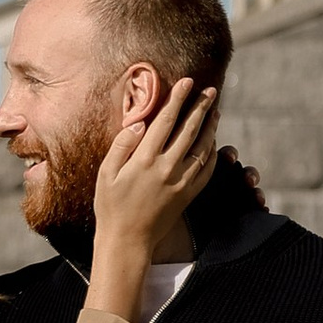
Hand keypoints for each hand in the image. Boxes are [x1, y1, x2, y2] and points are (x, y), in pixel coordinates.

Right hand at [91, 79, 217, 259]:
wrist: (128, 240)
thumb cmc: (111, 206)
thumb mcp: (106, 172)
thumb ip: (122, 144)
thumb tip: (139, 122)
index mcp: (145, 159)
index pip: (166, 120)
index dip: (178, 99)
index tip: (187, 82)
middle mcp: (167, 168)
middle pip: (190, 130)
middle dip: (201, 107)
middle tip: (210, 90)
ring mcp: (181, 182)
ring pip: (203, 148)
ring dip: (211, 127)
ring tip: (216, 110)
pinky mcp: (189, 195)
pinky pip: (207, 170)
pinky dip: (213, 153)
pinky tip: (214, 142)